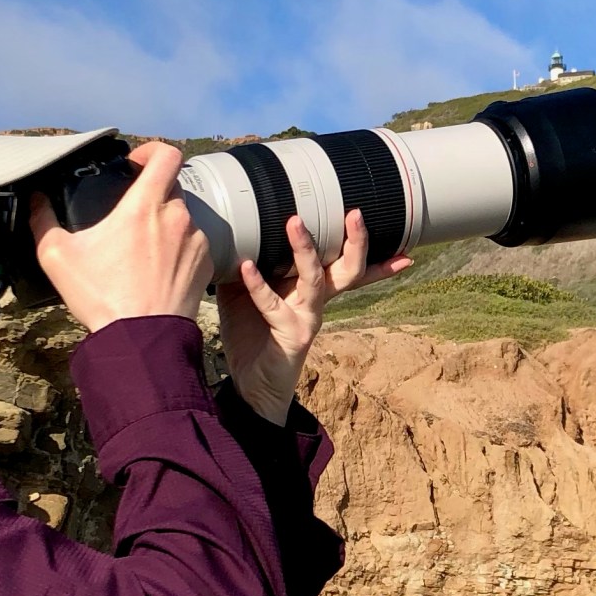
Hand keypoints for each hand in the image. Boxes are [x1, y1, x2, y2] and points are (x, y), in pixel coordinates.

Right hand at [28, 141, 210, 330]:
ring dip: (164, 223)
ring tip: (141, 247)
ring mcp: (196, 241)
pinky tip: (156, 267)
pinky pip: (192, 243)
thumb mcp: (57, 256)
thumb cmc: (103, 297)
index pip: (166, 154)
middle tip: (130, 212)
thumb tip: (36, 200)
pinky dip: (177, 247)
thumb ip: (43, 221)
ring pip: (182, 216)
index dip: (152, 151)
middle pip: (171, 186)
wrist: (141, 340)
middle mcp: (177, 218)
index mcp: (145, 206)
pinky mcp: (204, 264)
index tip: (136, 164)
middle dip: (151, 193)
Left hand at [215, 210, 410, 423]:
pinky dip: (258, 285)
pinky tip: (246, 267)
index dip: (360, 243)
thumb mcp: (247, 291)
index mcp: (313, 288)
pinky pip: (274, 306)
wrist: (253, 383)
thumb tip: (228, 229)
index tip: (366, 212)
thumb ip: (247, 261)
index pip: (343, 261)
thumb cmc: (253, 333)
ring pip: (315, 279)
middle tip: (355, 213)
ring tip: (295, 223)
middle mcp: (318, 301)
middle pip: (349, 269)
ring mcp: (307, 317)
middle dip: (356, 242)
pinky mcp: (291, 335)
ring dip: (305, 250)